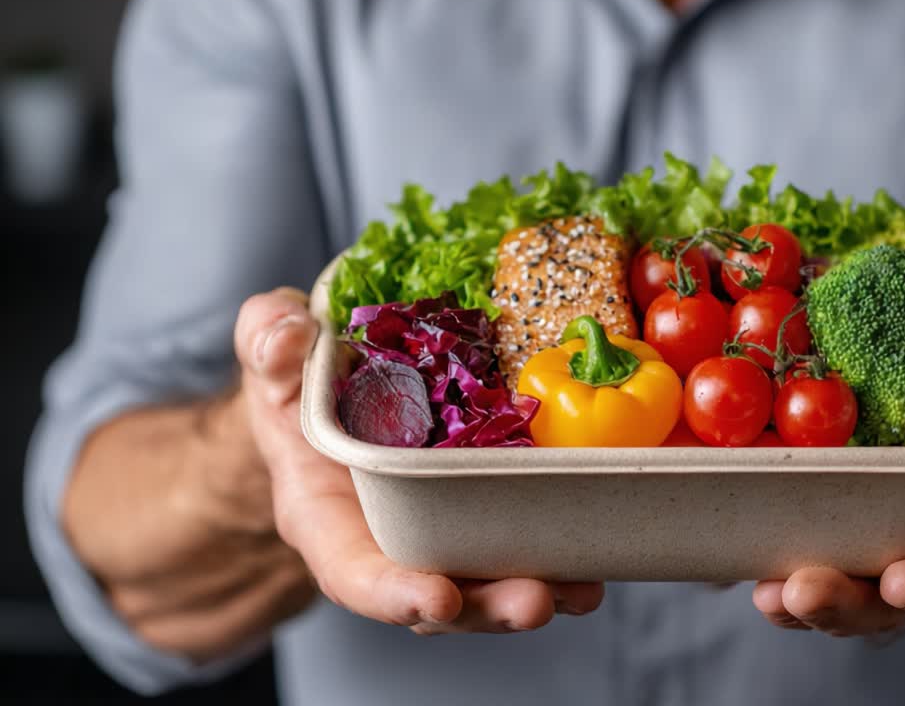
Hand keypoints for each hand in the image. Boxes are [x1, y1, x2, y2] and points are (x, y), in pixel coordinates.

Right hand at [233, 288, 603, 633]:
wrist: (333, 397)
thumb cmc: (298, 386)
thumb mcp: (273, 357)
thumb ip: (268, 344)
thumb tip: (291, 333)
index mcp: (326, 518)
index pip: (353, 572)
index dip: (393, 593)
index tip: (438, 599)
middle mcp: (388, 541)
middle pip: (437, 595)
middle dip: (487, 606)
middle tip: (537, 600)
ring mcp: (441, 534)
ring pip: (487, 583)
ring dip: (539, 591)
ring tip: (583, 590)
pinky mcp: (485, 515)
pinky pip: (521, 545)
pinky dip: (560, 556)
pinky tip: (600, 559)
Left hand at [753, 297, 904, 635]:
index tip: (903, 584)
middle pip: (886, 600)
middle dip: (845, 604)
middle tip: (801, 593)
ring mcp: (872, 538)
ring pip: (837, 586)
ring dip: (796, 599)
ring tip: (763, 593)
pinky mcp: (822, 517)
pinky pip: (792, 546)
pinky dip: (759, 558)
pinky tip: (722, 562)